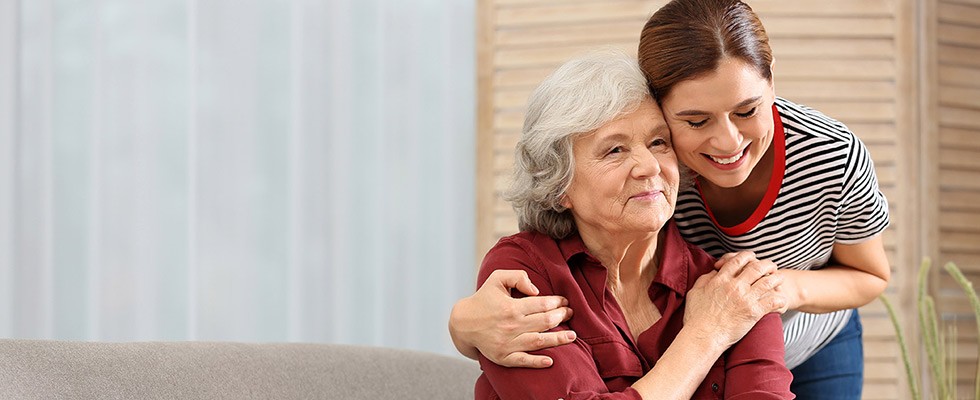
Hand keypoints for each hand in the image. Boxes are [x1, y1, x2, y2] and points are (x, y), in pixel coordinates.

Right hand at [448, 269, 576, 367]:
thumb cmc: (483, 299)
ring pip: (539, 341)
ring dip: (559, 339)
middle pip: (545, 322)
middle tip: (571, 314)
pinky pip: (523, 360)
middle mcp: (511, 326)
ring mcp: (508, 343)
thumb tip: (536, 290)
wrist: (463, 323)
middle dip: (561, 317)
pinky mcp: (503, 357)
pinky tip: (551, 361)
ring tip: (573, 336)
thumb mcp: (496, 278)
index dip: (557, 303)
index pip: (542, 305)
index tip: (564, 302)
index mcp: (511, 307)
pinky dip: (537, 362)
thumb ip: (517, 277)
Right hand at [684, 251, 786, 348]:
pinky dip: (779, 298)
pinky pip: (773, 301)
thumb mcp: (695, 292)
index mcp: (721, 280)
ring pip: (768, 281)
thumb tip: (715, 272)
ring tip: (779, 278)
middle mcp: (735, 286)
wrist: (703, 336)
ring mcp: (745, 299)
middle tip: (771, 266)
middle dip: (766, 264)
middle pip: (757, 267)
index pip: (738, 260)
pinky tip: (781, 299)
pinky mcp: (754, 312)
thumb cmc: (696, 317)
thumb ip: (706, 279)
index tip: (752, 257)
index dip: (747, 256)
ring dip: (776, 278)